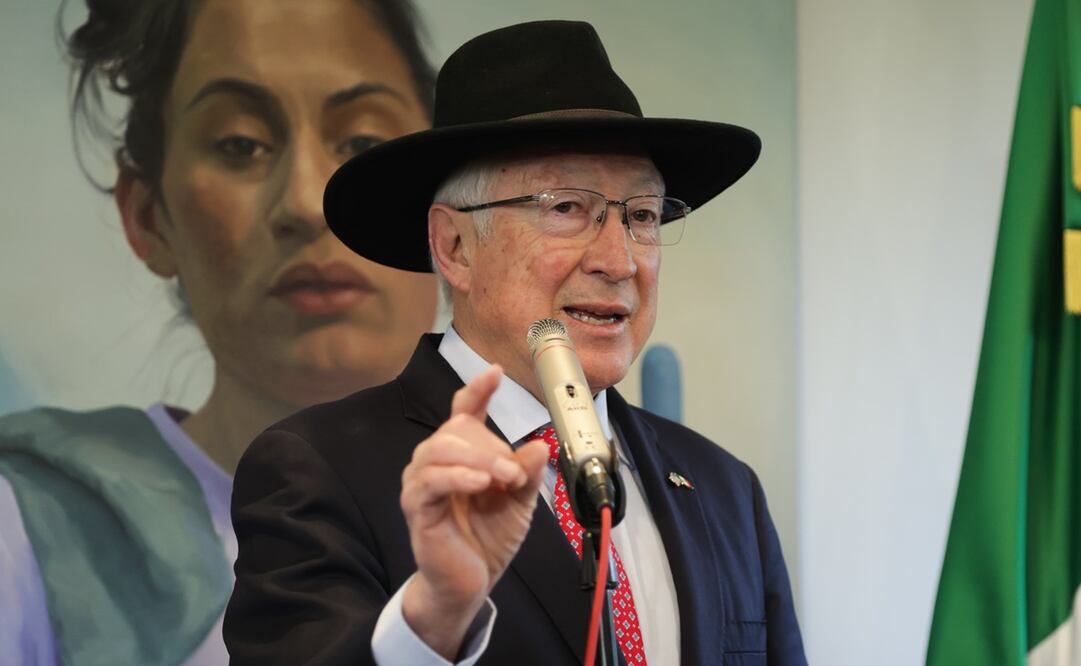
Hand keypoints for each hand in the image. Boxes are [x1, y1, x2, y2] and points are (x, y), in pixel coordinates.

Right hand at [400, 365, 547, 658]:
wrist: (471, 582)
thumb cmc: (488, 538)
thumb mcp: (519, 502)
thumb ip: (527, 473)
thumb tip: (540, 446)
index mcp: (461, 454)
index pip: (464, 411)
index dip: (478, 390)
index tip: (496, 372)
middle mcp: (436, 461)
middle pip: (457, 428)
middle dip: (491, 445)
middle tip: (514, 472)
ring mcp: (422, 482)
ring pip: (441, 447)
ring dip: (478, 458)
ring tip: (502, 478)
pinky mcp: (416, 506)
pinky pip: (431, 479)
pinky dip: (458, 476)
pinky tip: (479, 483)